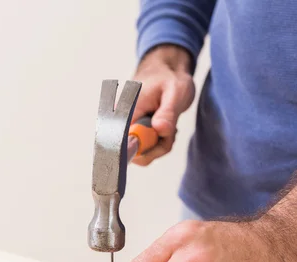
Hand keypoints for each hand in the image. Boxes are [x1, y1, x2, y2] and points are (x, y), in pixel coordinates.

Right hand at [131, 45, 194, 165]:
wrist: (164, 72)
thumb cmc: (169, 79)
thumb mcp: (176, 92)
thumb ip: (168, 112)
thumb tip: (160, 130)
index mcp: (126, 110)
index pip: (123, 143)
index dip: (142, 149)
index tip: (158, 139)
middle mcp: (120, 122)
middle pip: (135, 154)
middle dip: (158, 146)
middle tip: (170, 128)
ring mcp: (125, 129)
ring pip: (142, 155)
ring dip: (160, 144)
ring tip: (168, 124)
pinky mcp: (131, 133)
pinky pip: (145, 150)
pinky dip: (158, 142)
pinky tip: (162, 126)